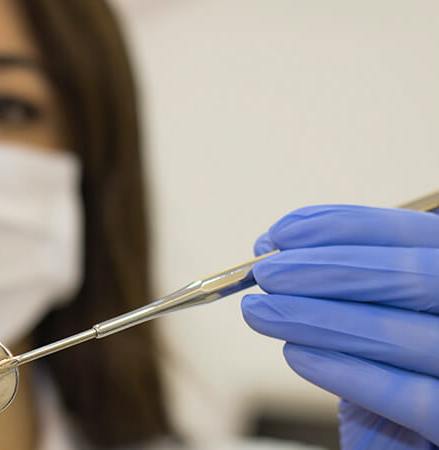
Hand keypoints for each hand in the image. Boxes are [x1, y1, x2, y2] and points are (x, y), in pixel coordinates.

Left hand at [242, 204, 438, 448]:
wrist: (406, 447)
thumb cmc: (401, 377)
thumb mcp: (379, 324)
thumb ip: (347, 287)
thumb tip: (276, 249)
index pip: (419, 235)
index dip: (347, 227)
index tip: (281, 233)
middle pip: (418, 277)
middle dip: (328, 269)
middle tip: (266, 273)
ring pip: (406, 335)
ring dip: (319, 318)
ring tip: (262, 312)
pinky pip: (413, 399)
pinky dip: (349, 373)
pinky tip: (296, 355)